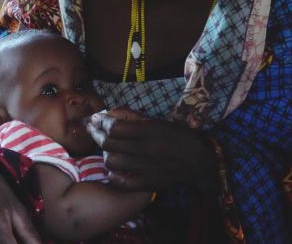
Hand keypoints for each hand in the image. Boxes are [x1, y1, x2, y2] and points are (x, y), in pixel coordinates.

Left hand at [87, 107, 215, 190]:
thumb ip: (137, 118)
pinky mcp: (148, 182)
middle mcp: (145, 148)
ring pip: (112, 161)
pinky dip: (114, 176)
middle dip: (96, 135)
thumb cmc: (181, 138)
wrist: (202, 163)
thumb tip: (115, 112)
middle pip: (109, 143)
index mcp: (149, 131)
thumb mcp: (161, 123)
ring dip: (106, 154)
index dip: (101, 122)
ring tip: (107, 150)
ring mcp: (146, 167)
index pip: (115, 126)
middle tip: (93, 131)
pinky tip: (114, 170)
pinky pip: (122, 181)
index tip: (95, 119)